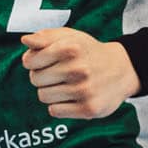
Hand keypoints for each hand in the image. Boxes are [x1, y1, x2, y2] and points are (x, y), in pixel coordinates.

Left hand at [21, 27, 138, 118]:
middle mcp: (78, 69)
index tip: (44, 61)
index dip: (33, 61)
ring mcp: (84, 90)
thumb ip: (45, 37)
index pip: (29, 61)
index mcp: (71, 47)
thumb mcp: (69, 36)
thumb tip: (25, 41)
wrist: (122, 70)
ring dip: (50, 91)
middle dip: (42, 76)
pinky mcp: (89, 109)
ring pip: (43, 96)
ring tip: (66, 85)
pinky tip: (72, 97)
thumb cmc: (88, 52)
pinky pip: (55, 111)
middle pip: (35, 79)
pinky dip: (59, 105)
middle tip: (58, 73)